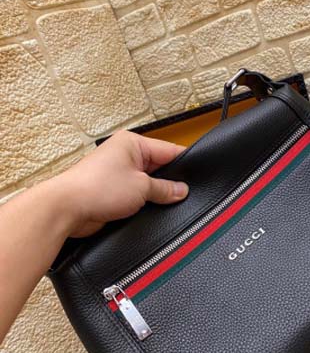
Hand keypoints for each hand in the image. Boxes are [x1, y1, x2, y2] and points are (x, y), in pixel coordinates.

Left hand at [53, 130, 188, 236]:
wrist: (68, 209)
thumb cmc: (97, 188)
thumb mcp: (142, 187)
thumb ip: (165, 189)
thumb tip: (181, 190)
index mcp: (133, 143)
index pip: (168, 150)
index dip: (184, 163)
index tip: (199, 173)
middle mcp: (126, 155)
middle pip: (159, 167)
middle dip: (171, 181)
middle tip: (187, 193)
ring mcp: (119, 173)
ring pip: (149, 182)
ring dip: (157, 193)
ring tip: (172, 202)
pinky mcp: (115, 190)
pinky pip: (138, 193)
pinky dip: (147, 201)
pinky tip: (156, 208)